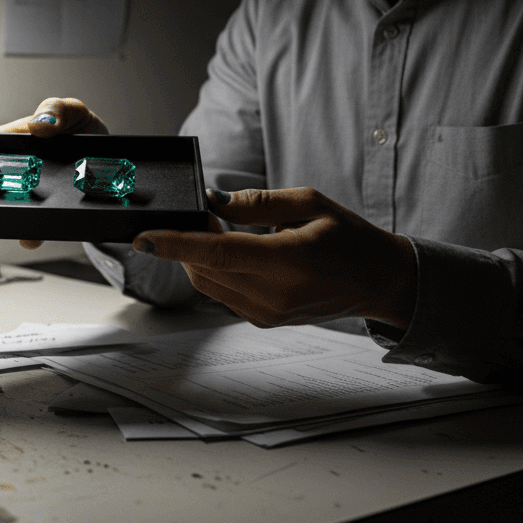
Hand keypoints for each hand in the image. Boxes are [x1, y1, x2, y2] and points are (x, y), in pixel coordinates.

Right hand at [0, 97, 108, 249]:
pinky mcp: (47, 211)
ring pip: (0, 212)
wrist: (117, 160)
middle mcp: (14, 169)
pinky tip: (31, 237)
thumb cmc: (85, 132)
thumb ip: (58, 109)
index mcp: (12, 141)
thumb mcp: (75, 112)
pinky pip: (33, 226)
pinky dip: (30, 234)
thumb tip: (41, 123)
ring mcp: (28, 193)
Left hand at [133, 187, 416, 328]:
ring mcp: (268, 313)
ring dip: (197, 256)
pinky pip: (222, 293)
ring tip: (213, 229)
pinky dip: (214, 270)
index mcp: (289, 262)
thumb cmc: (349, 238)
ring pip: (208, 283)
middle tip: (195, 213)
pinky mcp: (264, 320)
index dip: (176, 244)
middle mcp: (275, 295)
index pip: (218, 253)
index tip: (143, 236)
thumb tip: (212, 201)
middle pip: (204, 269)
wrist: (379, 282)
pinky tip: (227, 252)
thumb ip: (258, 203)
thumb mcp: (310, 203)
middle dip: (186, 241)